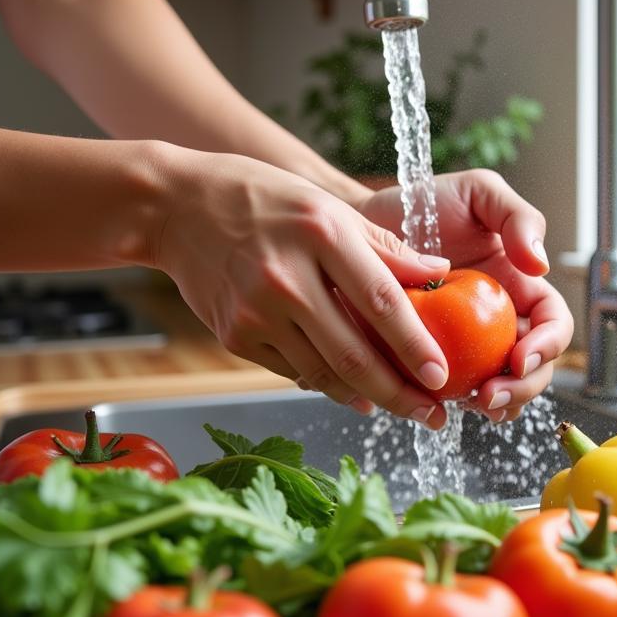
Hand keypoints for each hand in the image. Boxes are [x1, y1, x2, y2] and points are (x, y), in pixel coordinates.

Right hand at [152, 148, 454, 427]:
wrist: (174, 208)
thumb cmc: (262, 199)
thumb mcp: (326, 205)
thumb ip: (384, 245)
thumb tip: (439, 272)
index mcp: (321, 234)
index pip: (380, 300)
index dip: (416, 345)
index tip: (442, 376)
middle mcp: (287, 277)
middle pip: (354, 354)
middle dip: (400, 394)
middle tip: (433, 417)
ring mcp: (256, 312)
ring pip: (324, 372)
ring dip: (366, 397)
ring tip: (400, 407)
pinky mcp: (234, 336)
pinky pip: (292, 371)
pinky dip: (326, 383)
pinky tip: (353, 391)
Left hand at [356, 169, 574, 422]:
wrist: (364, 221)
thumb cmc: (426, 203)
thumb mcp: (479, 193)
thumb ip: (519, 217)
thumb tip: (540, 265)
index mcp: (520, 288)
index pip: (552, 324)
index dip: (547, 346)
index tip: (518, 358)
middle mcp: (499, 322)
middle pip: (532, 369)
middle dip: (520, 390)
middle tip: (488, 396)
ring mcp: (466, 345)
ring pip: (496, 390)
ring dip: (492, 406)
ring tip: (468, 404)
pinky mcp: (428, 360)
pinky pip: (445, 392)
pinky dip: (446, 404)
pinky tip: (434, 403)